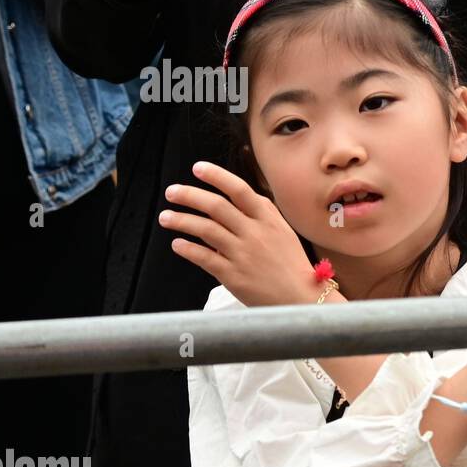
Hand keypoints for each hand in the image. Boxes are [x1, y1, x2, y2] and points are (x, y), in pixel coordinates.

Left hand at [158, 161, 317, 307]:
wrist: (300, 297)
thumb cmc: (291, 265)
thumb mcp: (283, 232)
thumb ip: (262, 214)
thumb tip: (235, 198)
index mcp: (268, 220)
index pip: (239, 190)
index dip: (216, 176)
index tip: (198, 168)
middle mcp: (255, 234)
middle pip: (216, 206)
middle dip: (189, 196)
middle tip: (172, 192)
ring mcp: (243, 254)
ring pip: (205, 229)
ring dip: (181, 220)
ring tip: (166, 217)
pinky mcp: (233, 276)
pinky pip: (204, 257)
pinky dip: (187, 249)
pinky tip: (177, 244)